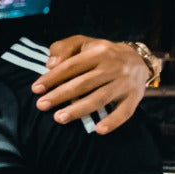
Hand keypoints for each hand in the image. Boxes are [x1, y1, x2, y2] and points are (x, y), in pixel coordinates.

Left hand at [33, 37, 148, 133]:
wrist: (138, 59)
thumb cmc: (100, 53)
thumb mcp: (83, 43)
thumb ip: (64, 48)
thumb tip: (50, 64)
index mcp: (99, 52)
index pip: (71, 66)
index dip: (53, 78)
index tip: (36, 89)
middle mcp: (113, 67)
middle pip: (83, 83)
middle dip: (60, 95)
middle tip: (41, 105)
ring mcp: (124, 83)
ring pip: (100, 98)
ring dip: (79, 110)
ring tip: (59, 118)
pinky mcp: (134, 97)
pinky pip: (125, 112)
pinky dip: (113, 121)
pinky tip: (99, 130)